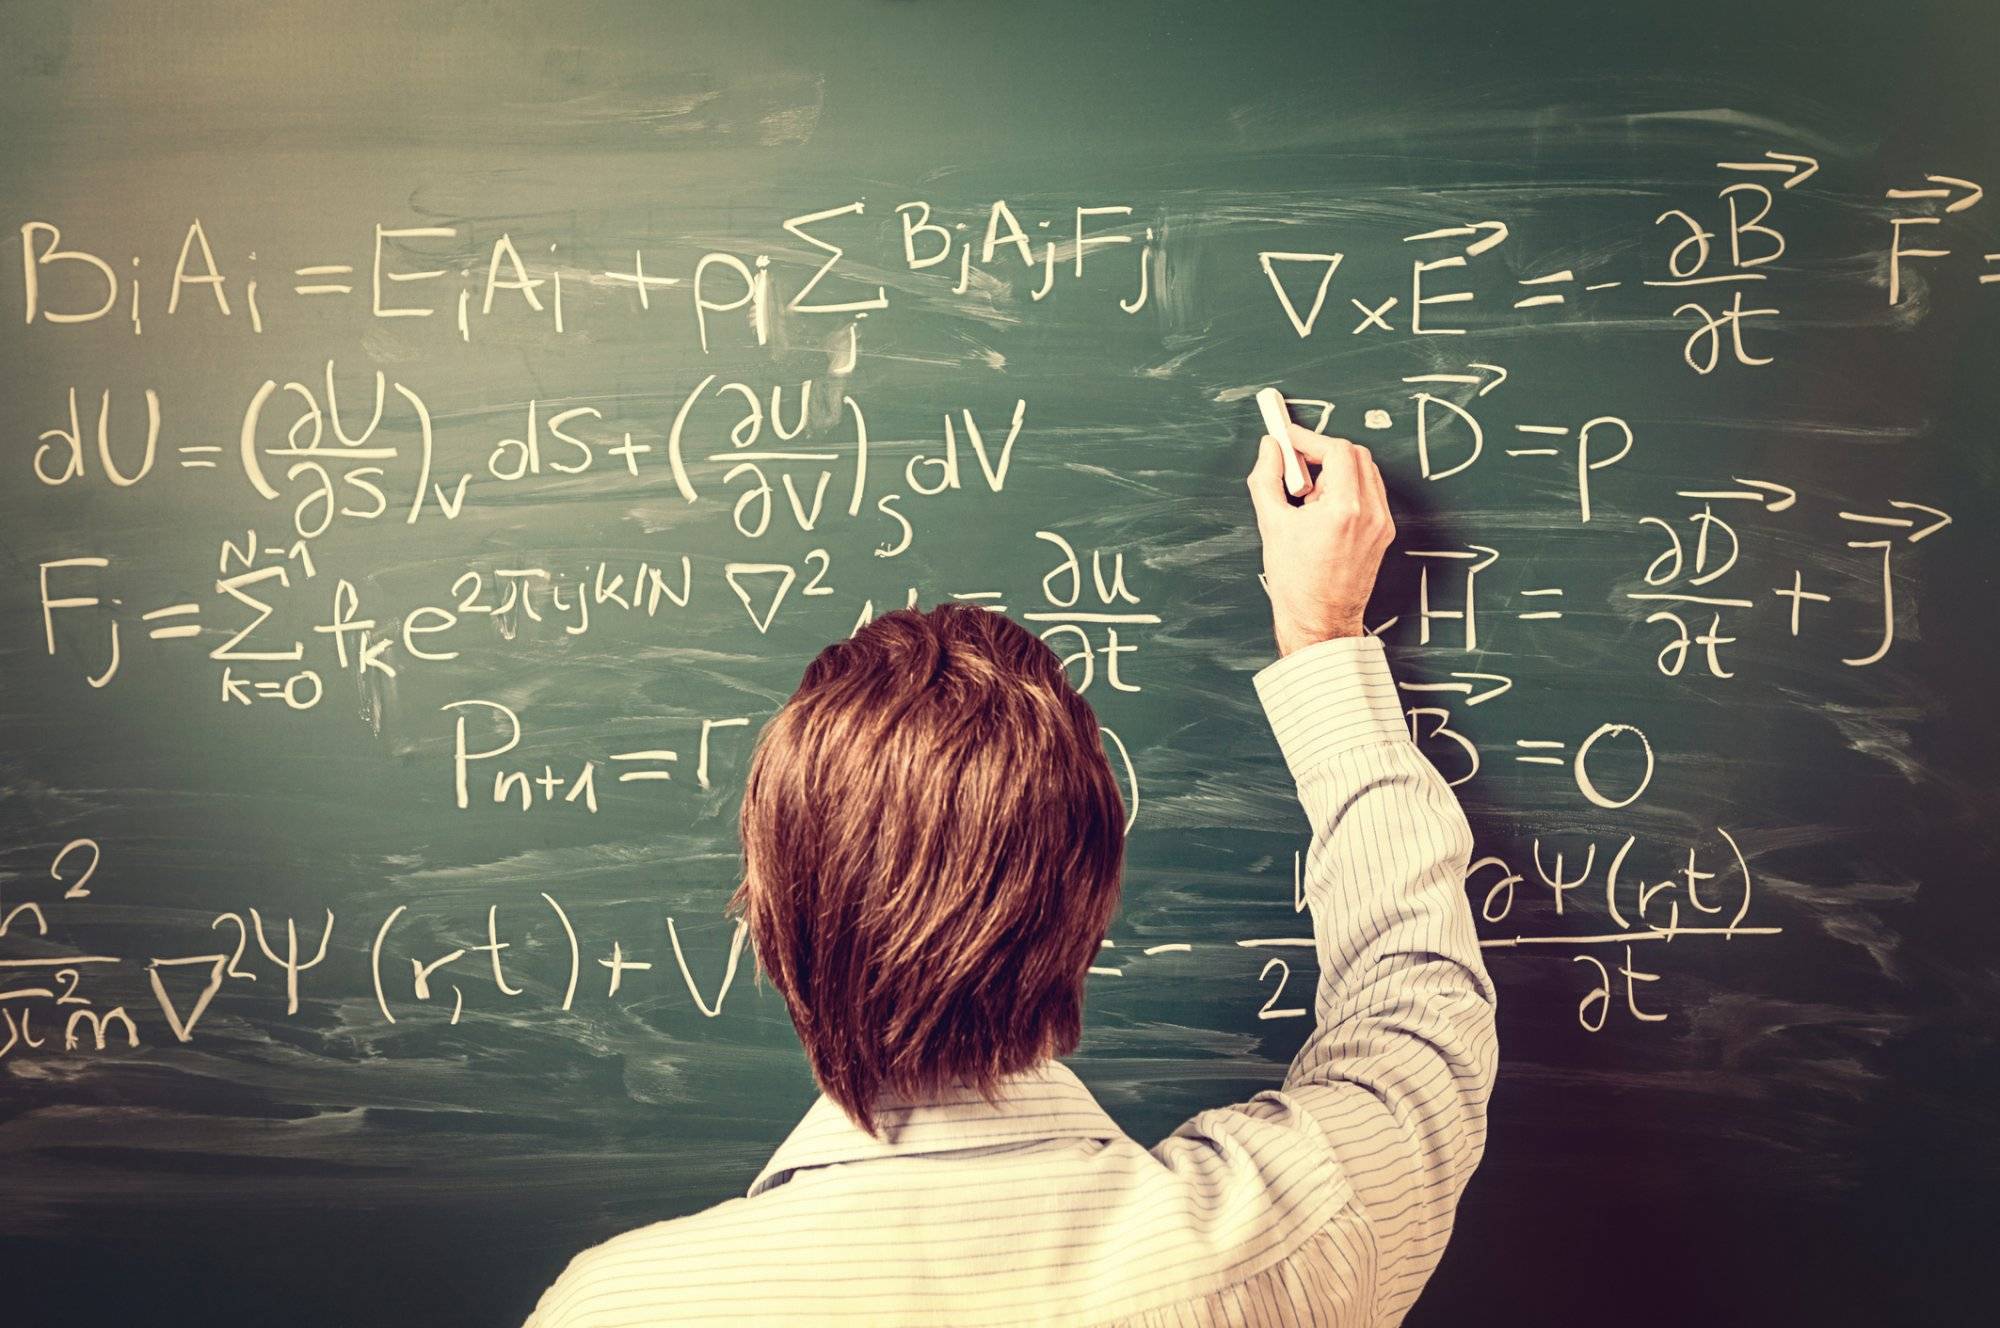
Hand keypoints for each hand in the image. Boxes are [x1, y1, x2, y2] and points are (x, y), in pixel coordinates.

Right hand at [1245, 421, 1395, 655]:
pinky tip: (1324, 509)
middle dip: (1323, 451)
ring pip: (1366, 471)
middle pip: (1356, 454)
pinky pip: (1370, 493)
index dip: (1309, 438)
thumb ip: (1267, 478)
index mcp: (1344, 509)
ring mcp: (1381, 523)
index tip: (1287, 438)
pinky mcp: (1383, 533)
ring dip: (1337, 469)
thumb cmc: (1297, 583)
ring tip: (1309, 494)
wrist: (1320, 622)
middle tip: (1296, 463)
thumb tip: (1269, 449)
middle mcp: (1370, 513)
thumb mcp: (1271, 525)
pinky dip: (1347, 488)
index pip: (1336, 450)